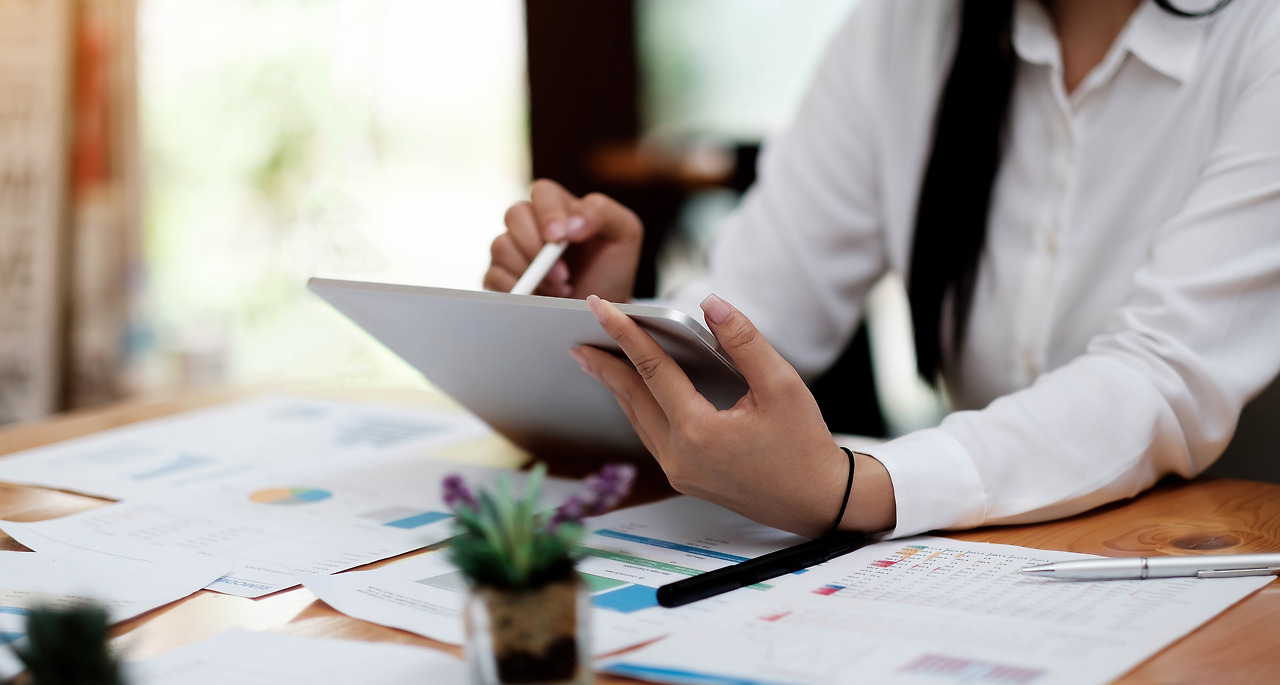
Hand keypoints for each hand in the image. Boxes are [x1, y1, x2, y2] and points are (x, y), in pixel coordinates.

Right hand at [484, 179, 643, 302]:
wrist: (601, 309)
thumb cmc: (611, 268)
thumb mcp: (624, 233)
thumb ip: (602, 213)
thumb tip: (570, 225)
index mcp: (560, 207)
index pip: (542, 192)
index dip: (548, 212)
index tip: (560, 238)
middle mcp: (531, 223)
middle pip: (514, 214)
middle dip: (537, 247)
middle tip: (563, 274)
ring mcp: (513, 249)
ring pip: (501, 246)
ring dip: (532, 273)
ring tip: (560, 288)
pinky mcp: (501, 276)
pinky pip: (493, 275)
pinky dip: (517, 288)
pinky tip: (540, 297)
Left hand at [571, 293, 896, 536]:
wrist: (819, 502)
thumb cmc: (805, 446)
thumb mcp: (781, 384)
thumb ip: (743, 341)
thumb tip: (711, 304)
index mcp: (699, 431)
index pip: (652, 370)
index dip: (624, 333)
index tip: (599, 308)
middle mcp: (679, 455)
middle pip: (632, 397)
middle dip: (605, 363)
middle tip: (579, 333)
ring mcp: (679, 471)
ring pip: (637, 418)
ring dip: (617, 386)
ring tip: (597, 358)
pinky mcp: (685, 478)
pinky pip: (651, 435)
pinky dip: (638, 407)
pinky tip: (634, 392)